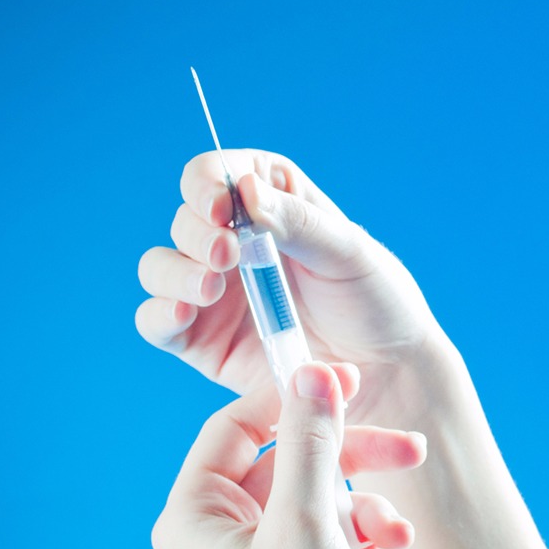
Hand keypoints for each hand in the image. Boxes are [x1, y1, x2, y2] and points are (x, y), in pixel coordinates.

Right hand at [135, 149, 443, 420]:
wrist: (391, 374)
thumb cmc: (378, 302)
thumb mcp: (349, 253)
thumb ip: (298, 222)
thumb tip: (245, 188)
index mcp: (275, 203)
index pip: (219, 173)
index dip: (208, 182)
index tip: (223, 207)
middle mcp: (236, 242)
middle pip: (186, 220)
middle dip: (198, 233)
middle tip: (228, 254)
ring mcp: (215, 291)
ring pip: (160, 267)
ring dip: (175, 271)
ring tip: (210, 286)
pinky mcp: (202, 340)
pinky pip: (158, 322)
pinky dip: (160, 313)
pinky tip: (184, 311)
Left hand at [152, 361, 427, 548]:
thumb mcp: (306, 524)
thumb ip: (310, 442)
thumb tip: (311, 369)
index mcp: (197, 518)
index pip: (236, 427)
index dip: (292, 396)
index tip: (349, 380)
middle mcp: (221, 539)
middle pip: (289, 465)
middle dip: (355, 460)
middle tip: (410, 451)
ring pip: (319, 507)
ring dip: (370, 513)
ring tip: (397, 539)